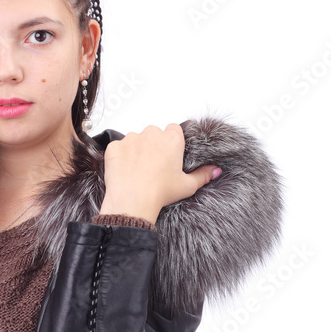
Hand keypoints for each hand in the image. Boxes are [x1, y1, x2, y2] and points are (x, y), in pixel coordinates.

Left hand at [98, 122, 220, 223]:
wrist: (132, 202)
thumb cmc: (160, 193)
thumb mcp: (187, 186)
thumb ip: (203, 175)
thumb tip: (215, 170)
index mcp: (172, 139)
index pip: (173, 130)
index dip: (171, 143)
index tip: (169, 156)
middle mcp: (151, 133)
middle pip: (153, 134)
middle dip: (153, 146)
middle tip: (153, 167)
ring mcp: (131, 138)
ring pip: (135, 140)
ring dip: (136, 150)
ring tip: (138, 171)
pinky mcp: (115, 146)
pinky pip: (118, 148)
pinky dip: (120, 157)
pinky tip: (125, 171)